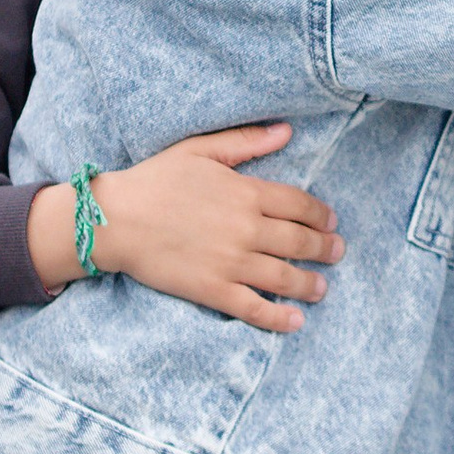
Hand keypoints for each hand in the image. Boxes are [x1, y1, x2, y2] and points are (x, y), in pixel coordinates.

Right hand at [27, 127, 342, 332]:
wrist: (116, 219)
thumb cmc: (155, 180)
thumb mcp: (200, 149)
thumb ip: (246, 142)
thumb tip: (287, 132)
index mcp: (247, 193)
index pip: (299, 205)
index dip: (320, 215)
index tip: (331, 222)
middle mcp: (247, 229)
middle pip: (300, 242)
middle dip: (325, 249)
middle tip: (337, 253)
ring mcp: (231, 262)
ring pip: (285, 277)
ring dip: (310, 284)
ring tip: (322, 288)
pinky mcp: (213, 290)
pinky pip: (255, 308)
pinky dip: (279, 317)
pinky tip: (296, 322)